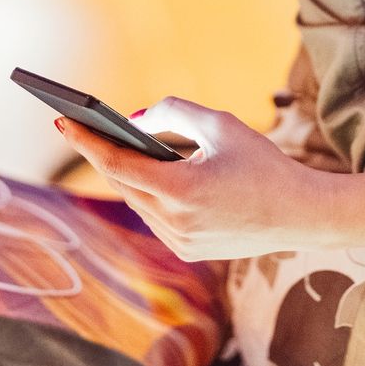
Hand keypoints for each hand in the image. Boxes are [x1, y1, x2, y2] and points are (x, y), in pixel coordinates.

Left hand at [53, 96, 327, 261]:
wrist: (301, 214)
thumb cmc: (264, 163)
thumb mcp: (221, 125)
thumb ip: (174, 113)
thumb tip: (136, 122)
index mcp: (182, 190)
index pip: (117, 164)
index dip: (87, 140)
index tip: (63, 120)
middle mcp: (175, 223)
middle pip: (123, 184)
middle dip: (103, 154)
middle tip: (82, 127)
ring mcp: (181, 243)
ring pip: (138, 203)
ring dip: (127, 175)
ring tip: (108, 146)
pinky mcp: (190, 252)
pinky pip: (157, 218)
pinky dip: (150, 194)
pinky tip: (144, 173)